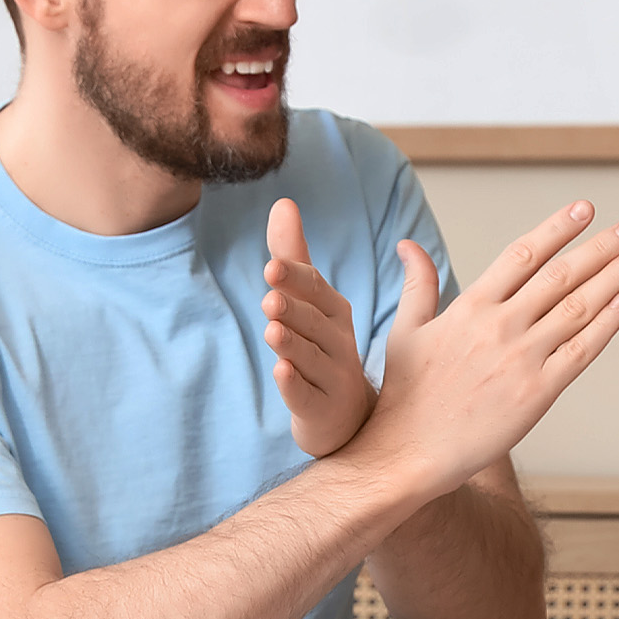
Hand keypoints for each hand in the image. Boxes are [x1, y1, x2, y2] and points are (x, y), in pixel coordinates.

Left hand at [263, 198, 377, 457]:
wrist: (347, 416)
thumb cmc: (324, 349)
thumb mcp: (311, 302)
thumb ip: (293, 256)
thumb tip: (283, 201)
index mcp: (336, 312)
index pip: (316, 289)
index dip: (295, 278)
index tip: (272, 266)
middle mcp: (339, 342)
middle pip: (314, 322)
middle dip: (293, 309)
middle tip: (270, 297)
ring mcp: (334, 377)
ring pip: (310, 358)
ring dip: (292, 345)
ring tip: (272, 330)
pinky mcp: (322, 409)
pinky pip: (307, 396)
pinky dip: (295, 385)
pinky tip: (280, 373)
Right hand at [362, 200, 618, 498]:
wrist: (410, 453)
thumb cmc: (407, 395)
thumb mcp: (405, 330)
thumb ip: (418, 285)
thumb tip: (409, 244)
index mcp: (469, 307)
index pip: (522, 254)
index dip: (558, 229)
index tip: (586, 209)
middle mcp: (500, 326)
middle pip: (561, 275)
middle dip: (601, 247)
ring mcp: (522, 359)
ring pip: (579, 308)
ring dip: (614, 277)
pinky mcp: (538, 393)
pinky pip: (581, 352)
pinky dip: (606, 325)